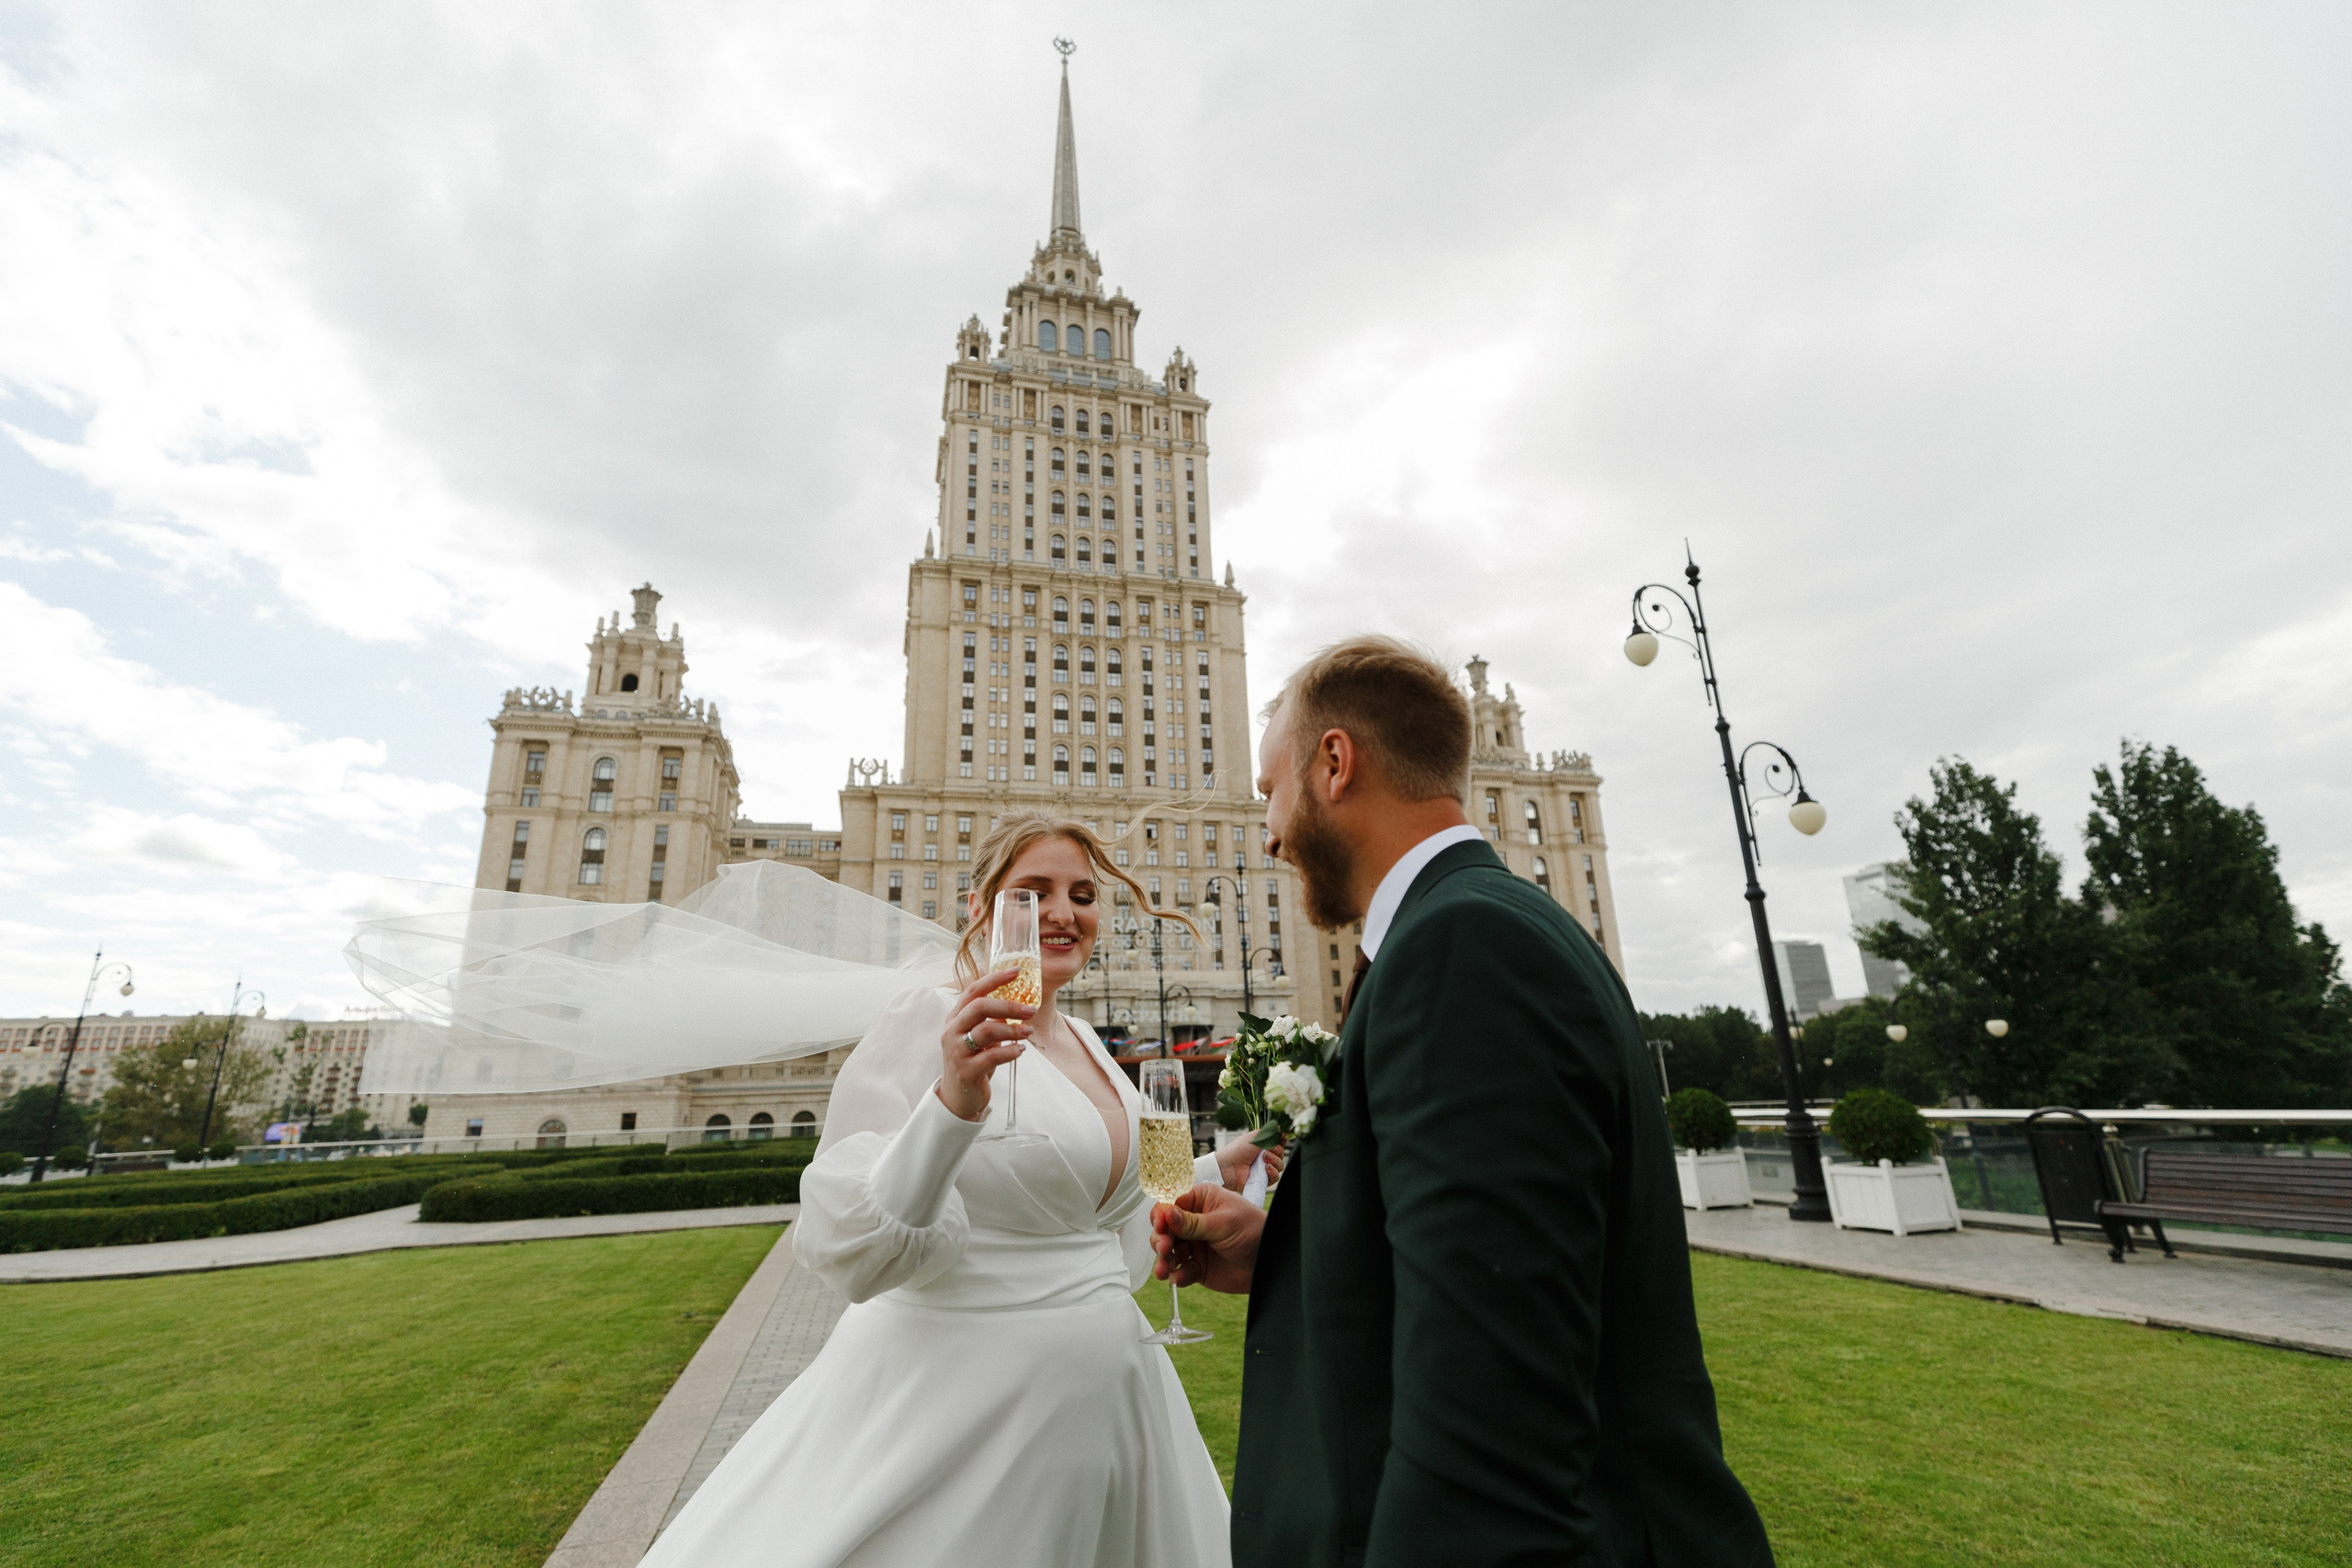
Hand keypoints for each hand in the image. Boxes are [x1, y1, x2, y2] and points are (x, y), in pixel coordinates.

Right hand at [935, 968, 1035, 1122]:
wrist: (959, 1097)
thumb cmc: (973, 1061)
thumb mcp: (979, 1036)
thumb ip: (991, 1019)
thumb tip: (1019, 1002)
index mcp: (955, 1018)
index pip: (972, 990)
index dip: (994, 979)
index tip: (1017, 971)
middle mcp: (952, 1031)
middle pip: (978, 1007)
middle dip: (1008, 1005)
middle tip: (1030, 1010)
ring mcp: (957, 1051)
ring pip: (986, 1031)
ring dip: (1012, 1030)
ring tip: (1028, 1032)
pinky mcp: (966, 1071)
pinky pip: (991, 1057)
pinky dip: (1010, 1051)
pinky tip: (1020, 1051)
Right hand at [1152, 1182, 1263, 1293]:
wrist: (1270, 1262)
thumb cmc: (1254, 1231)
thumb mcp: (1224, 1223)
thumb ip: (1194, 1222)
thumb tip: (1167, 1212)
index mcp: (1200, 1201)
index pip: (1172, 1204)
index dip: (1162, 1214)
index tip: (1160, 1224)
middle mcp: (1193, 1222)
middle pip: (1165, 1229)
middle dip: (1160, 1239)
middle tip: (1164, 1248)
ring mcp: (1194, 1245)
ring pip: (1169, 1252)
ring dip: (1163, 1260)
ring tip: (1163, 1270)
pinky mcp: (1197, 1267)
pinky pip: (1181, 1271)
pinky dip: (1177, 1275)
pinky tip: (1178, 1278)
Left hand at [1214, 1136, 1283, 1191]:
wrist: (1228, 1166)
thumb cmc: (1238, 1150)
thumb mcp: (1255, 1137)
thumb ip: (1269, 1133)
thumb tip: (1282, 1131)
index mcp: (1262, 1145)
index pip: (1278, 1143)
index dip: (1281, 1141)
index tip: (1281, 1138)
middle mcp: (1265, 1156)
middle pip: (1281, 1154)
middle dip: (1277, 1151)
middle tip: (1266, 1151)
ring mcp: (1264, 1169)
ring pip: (1280, 1166)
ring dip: (1275, 1161)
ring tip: (1264, 1160)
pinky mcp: (1263, 1180)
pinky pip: (1275, 1178)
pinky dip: (1273, 1173)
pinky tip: (1266, 1169)